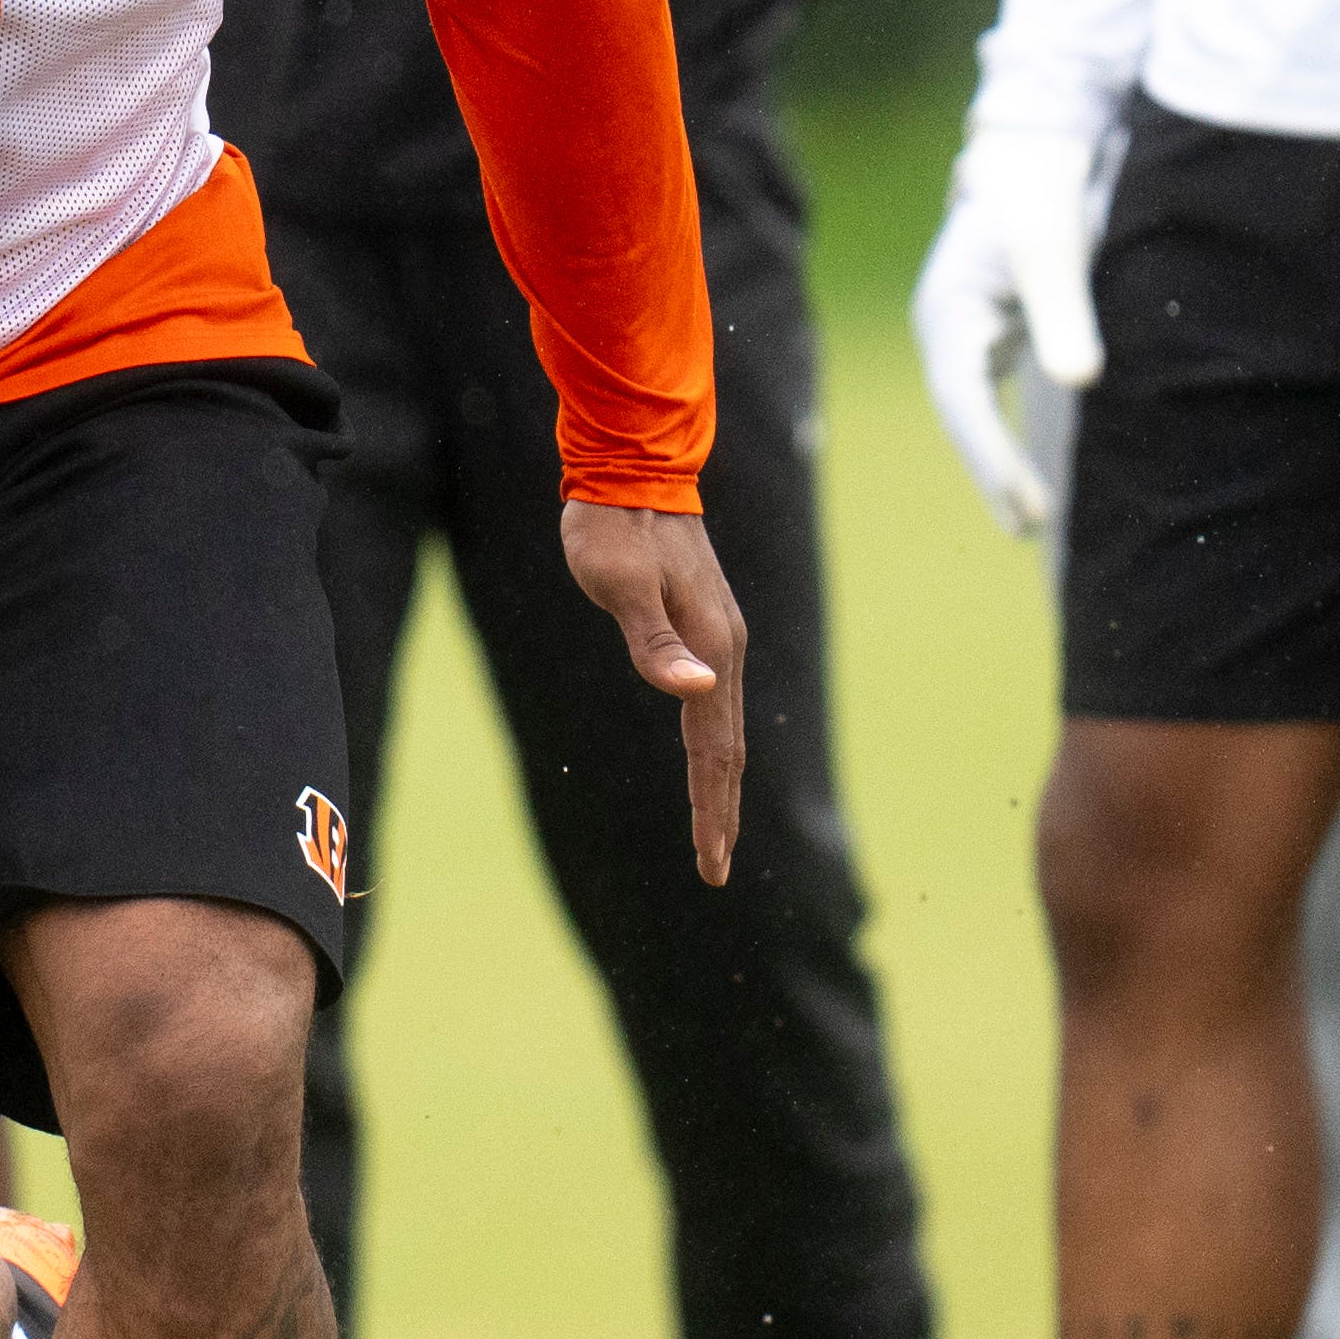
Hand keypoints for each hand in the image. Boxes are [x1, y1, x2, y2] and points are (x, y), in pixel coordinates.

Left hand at [563, 500, 750, 882]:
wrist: (631, 470)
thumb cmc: (613, 529)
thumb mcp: (620, 586)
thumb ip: (655, 643)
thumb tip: (698, 690)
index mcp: (710, 648)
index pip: (712, 751)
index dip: (710, 809)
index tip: (710, 862)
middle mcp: (724, 648)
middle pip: (726, 749)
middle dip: (720, 812)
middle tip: (714, 868)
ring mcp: (719, 636)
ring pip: (724, 727)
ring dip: (720, 782)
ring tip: (715, 829)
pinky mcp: (705, 624)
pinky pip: (715, 702)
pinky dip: (714, 744)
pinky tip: (707, 756)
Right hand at [910, 113, 1102, 537]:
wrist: (1031, 159)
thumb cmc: (1041, 197)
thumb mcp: (1055, 250)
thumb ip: (1064, 314)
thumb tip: (1079, 381)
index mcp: (947, 313)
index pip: (962, 400)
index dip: (991, 456)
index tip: (1026, 502)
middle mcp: (946, 331)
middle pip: (962, 417)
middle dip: (991, 474)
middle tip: (1029, 527)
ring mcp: (964, 335)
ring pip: (972, 415)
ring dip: (996, 466)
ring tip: (1030, 520)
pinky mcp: (989, 336)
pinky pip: (989, 402)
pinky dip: (1006, 441)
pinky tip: (1028, 475)